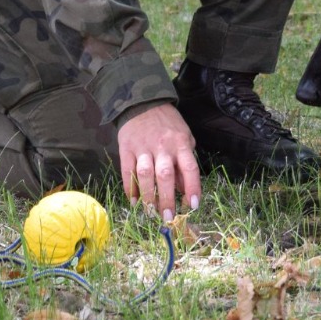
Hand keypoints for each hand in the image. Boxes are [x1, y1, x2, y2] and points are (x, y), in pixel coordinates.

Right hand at [116, 103, 200, 221]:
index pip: (190, 167)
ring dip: (148, 196)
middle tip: (168, 217)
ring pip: (145, 175)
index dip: (192, 187)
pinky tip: (133, 201)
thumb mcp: (184, 137)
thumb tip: (183, 189)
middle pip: (165, 175)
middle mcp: (162, 146)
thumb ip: (184, 161)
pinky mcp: (126, 148)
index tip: (193, 205)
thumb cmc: (168, 124)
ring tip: (150, 212)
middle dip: (167, 198)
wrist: (142, 102)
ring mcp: (143, 147)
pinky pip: (127, 171)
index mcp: (180, 143)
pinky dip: (130, 188)